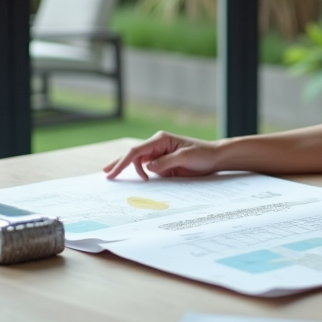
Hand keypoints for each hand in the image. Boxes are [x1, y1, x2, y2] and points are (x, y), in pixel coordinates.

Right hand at [102, 132, 221, 179]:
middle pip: (133, 155)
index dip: (122, 162)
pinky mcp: (164, 164)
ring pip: (139, 163)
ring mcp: (160, 155)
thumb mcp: (185, 157)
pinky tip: (139, 182)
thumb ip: (165, 162)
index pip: (136, 151)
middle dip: (119, 164)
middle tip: (106, 173)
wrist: (216, 158)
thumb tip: (147, 167)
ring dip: (133, 172)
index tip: (112, 172)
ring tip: (125, 180)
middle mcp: (157, 146)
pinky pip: (149, 170)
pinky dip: (143, 176)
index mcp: (160, 140)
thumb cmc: (203, 154)